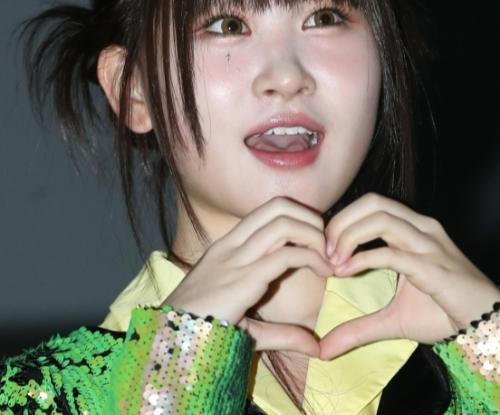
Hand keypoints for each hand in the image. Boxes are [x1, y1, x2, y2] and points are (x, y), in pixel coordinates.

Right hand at [163, 197, 332, 356]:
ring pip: (283, 222)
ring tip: (328, 258)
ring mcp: (237, 258)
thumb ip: (283, 333)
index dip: (299, 218)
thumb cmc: (203, 333)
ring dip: (313, 234)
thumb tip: (315, 348)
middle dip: (310, 217)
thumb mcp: (247, 327)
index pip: (269, 211)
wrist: (171, 343)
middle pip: (278, 206)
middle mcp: (233, 245)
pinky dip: (311, 257)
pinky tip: (324, 271)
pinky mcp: (244, 278)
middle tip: (327, 244)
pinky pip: (285, 254)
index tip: (317, 244)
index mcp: (228, 247)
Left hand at [320, 193, 499, 358]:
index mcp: (412, 229)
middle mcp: (420, 228)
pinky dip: (363, 258)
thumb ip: (358, 328)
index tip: (324, 248)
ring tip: (333, 261)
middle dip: (341, 221)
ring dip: (348, 235)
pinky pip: (392, 252)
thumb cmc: (443, 314)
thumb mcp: (392, 320)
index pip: (370, 204)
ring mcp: (428, 245)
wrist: (485, 326)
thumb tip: (325, 349)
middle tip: (323, 250)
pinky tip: (345, 272)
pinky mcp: (432, 267)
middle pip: (372, 202)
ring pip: (380, 218)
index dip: (342, 219)